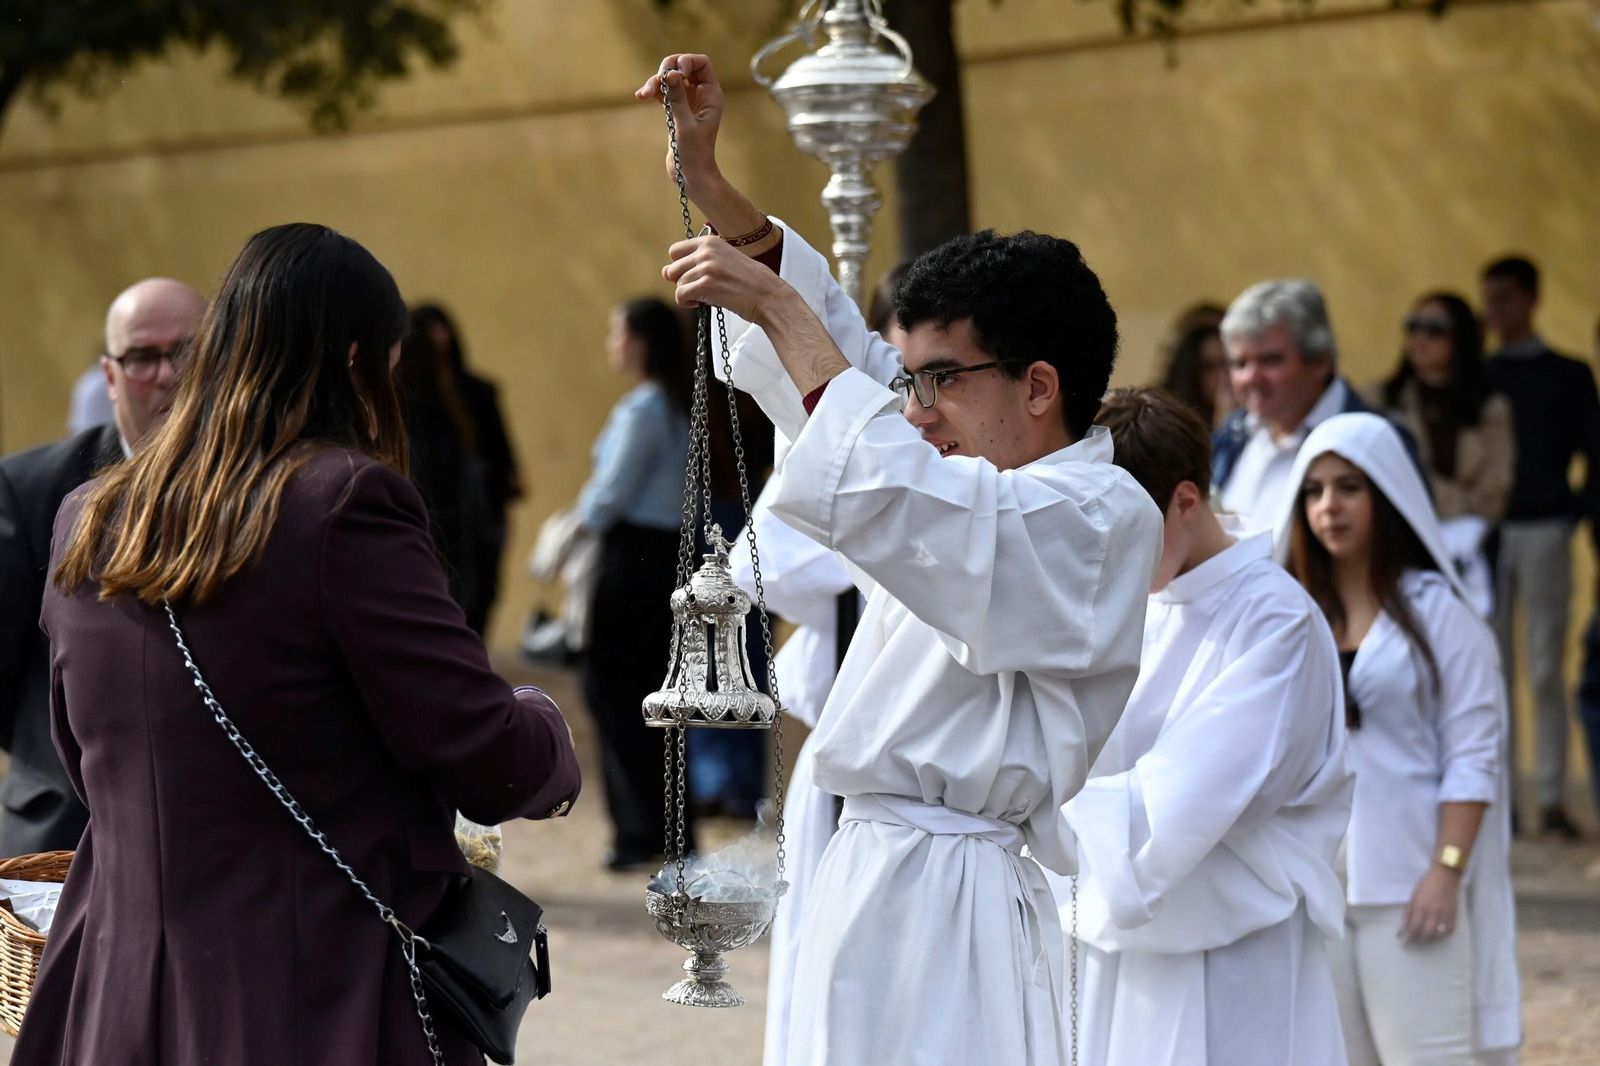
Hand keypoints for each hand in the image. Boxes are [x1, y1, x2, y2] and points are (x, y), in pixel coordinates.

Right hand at [635, 53, 723, 196]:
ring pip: (670, 79)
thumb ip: (678, 98)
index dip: (687, 61)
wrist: (691, 176)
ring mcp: (687, 101)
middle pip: (683, 66)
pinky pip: (663, 92)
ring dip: (656, 82)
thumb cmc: (694, 154)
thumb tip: (671, 73)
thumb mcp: (685, 125)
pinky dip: (652, 92)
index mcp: (711, 95)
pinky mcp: (675, 110)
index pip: (702, 63)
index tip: (675, 73)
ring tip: (644, 93)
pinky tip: (641, 95)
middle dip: (667, 70)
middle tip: (657, 82)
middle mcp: (701, 95)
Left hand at [664, 235, 789, 323]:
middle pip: (672, 269)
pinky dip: (688, 303)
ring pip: (677, 284)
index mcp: (710, 242)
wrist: (768, 296)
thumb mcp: (722, 263)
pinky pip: (680, 296)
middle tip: (702, 289)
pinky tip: (702, 303)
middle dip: (683, 282)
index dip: (681, 267)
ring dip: (689, 294)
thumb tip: (663, 272)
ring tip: (707, 296)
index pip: (675, 251)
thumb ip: (694, 264)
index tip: (697, 276)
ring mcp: (705, 267)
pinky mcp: (705, 285)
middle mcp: (706, 251)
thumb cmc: (748, 282)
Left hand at [1401, 865, 1460, 943]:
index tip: (1405, 941)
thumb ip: (1409, 910)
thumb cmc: (1426, 884)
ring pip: (1437, 934)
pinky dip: (1442, 934)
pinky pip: (1448, 930)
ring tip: (1424, 938)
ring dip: (1429, 938)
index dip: (1409, 937)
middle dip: (1419, 940)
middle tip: (1414, 941)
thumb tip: (1404, 924)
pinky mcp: (1453, 915)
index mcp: (1420, 907)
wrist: (1445, 877)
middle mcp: (1432, 913)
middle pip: (1425, 934)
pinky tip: (1438, 933)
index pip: (1414, 927)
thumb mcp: (1413, 895)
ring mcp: (1444, 915)